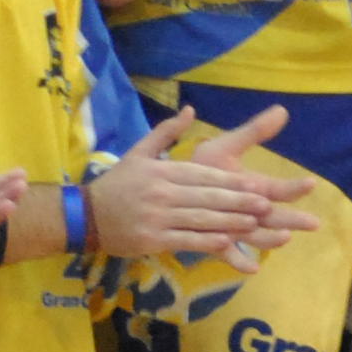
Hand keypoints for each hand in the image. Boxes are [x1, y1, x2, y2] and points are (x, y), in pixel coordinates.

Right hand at [88, 105, 317, 269]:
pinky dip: (207, 242)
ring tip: (253, 223)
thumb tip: (191, 109)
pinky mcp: (152, 239)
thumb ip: (166, 132)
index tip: (255, 185)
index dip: (230, 182)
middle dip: (238, 202)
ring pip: (199, 219)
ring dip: (229, 222)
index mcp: (161, 170)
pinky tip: (226, 243)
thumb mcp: (139, 152)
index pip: (202, 175)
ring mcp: (156, 217)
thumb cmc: (117, 184)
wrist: (85, 215)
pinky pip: (184, 240)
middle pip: (206, 197)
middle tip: (266, 205)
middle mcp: (161, 192)